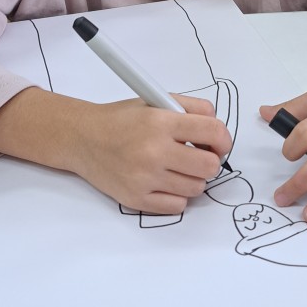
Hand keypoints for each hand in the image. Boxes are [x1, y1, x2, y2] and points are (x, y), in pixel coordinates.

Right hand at [72, 94, 232, 215]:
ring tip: (176, 168)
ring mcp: (145, 178)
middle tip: (198, 157)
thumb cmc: (121, 120)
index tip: (219, 144)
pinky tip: (164, 182)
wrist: (83, 138)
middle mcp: (153, 151)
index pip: (213, 133)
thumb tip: (219, 132)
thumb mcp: (155, 100)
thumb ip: (192, 109)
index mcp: (161, 122)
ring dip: (192, 179)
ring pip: (196, 188)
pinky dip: (177, 196)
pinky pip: (178, 206)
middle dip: (209, 162)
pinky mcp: (136, 199)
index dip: (223, 140)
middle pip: (210, 167)